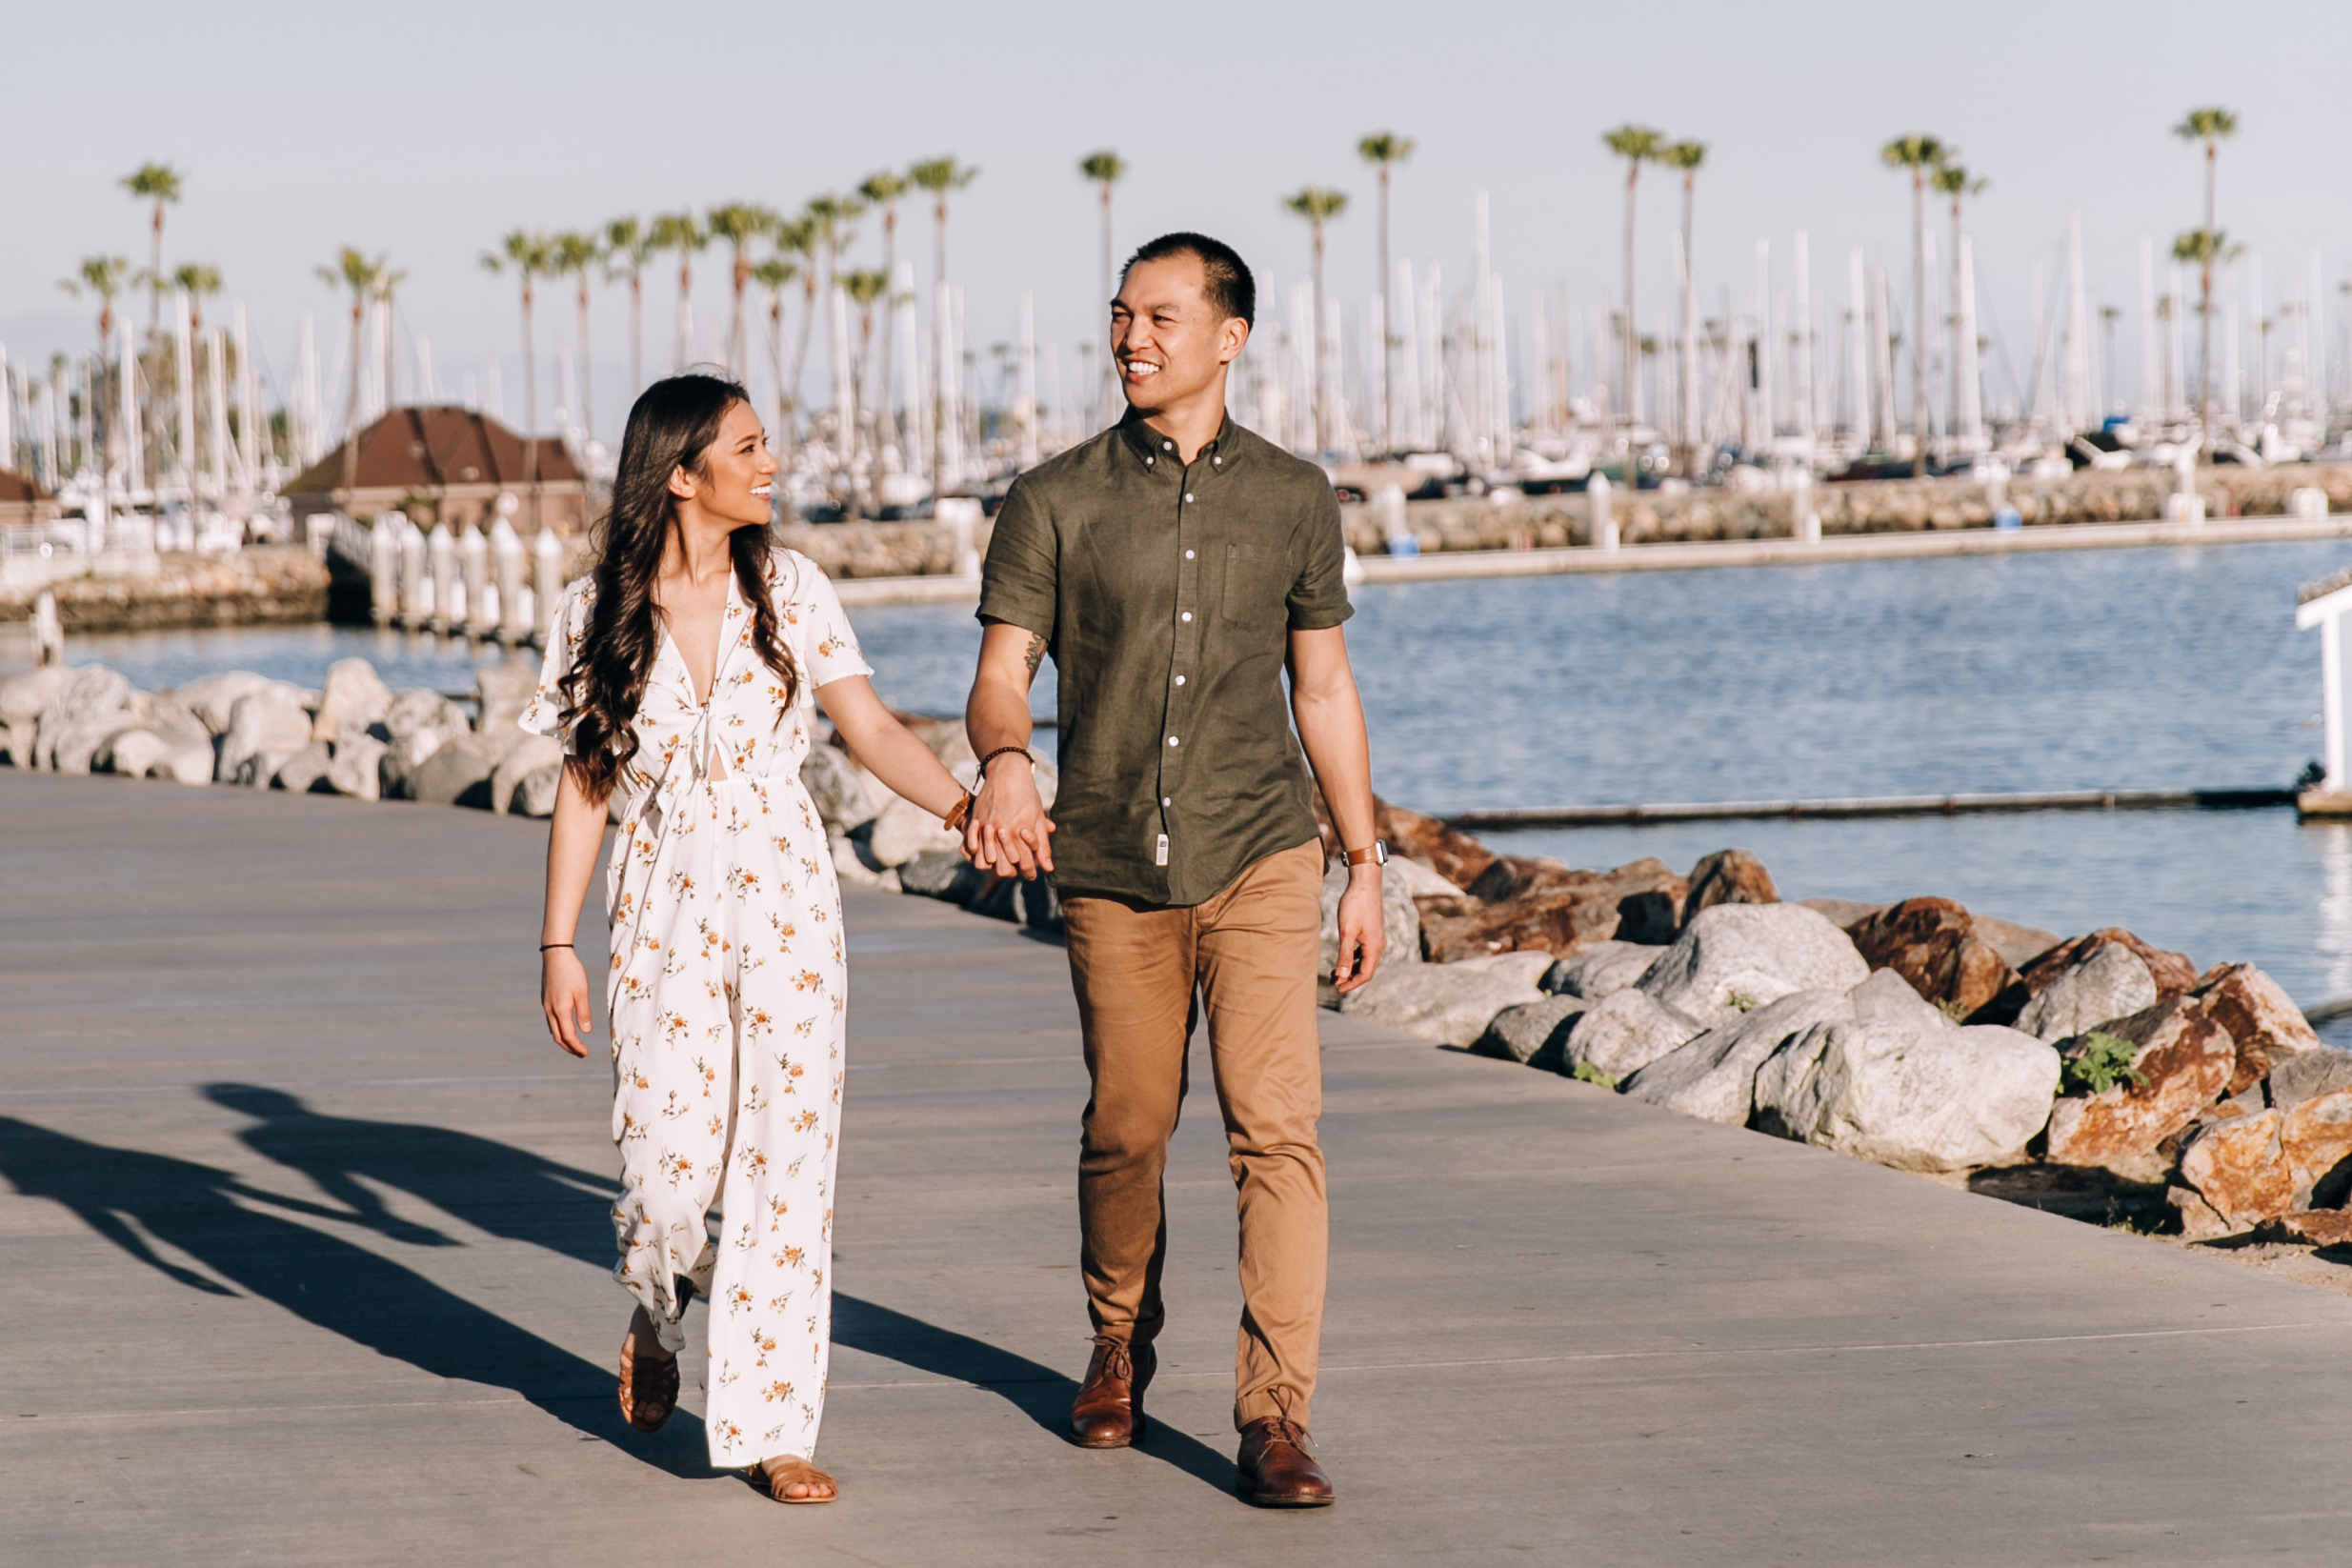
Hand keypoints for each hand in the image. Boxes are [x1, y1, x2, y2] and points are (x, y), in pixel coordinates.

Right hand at [541, 947, 593, 1057]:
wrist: (555, 954)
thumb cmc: (572, 971)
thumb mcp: (582, 992)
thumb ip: (584, 1013)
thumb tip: (586, 1032)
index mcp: (560, 1010)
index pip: (568, 1036)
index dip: (577, 1047)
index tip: (586, 1053)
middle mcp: (550, 1010)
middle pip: (558, 1037)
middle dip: (569, 1048)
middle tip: (581, 1054)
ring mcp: (546, 1005)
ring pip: (553, 1029)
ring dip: (563, 1039)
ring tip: (575, 1044)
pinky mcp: (545, 999)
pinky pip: (551, 1020)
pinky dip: (559, 1029)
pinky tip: (566, 1027)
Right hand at [963, 758, 1055, 879]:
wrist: (1007, 772)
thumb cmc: (1026, 795)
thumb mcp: (1038, 818)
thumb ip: (1042, 845)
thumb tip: (1048, 869)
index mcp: (1021, 832)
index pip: (1026, 864)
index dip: (1030, 873)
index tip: (1031, 875)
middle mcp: (1004, 832)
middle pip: (1004, 869)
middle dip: (1011, 871)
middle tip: (1016, 868)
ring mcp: (988, 827)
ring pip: (986, 862)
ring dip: (994, 863)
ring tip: (1000, 859)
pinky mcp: (976, 821)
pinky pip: (972, 847)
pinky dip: (977, 852)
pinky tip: (985, 849)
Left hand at [1331, 870, 1386, 993]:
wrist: (1365, 883)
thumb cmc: (1354, 906)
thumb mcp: (1346, 932)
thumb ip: (1344, 955)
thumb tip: (1342, 976)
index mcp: (1374, 947)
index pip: (1365, 974)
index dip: (1351, 984)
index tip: (1337, 989)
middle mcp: (1378, 945)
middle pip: (1366, 969)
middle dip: (1350, 978)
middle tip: (1333, 982)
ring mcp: (1376, 938)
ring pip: (1365, 960)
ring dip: (1351, 968)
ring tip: (1334, 972)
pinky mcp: (1372, 931)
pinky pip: (1364, 951)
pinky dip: (1354, 958)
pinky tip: (1343, 957)